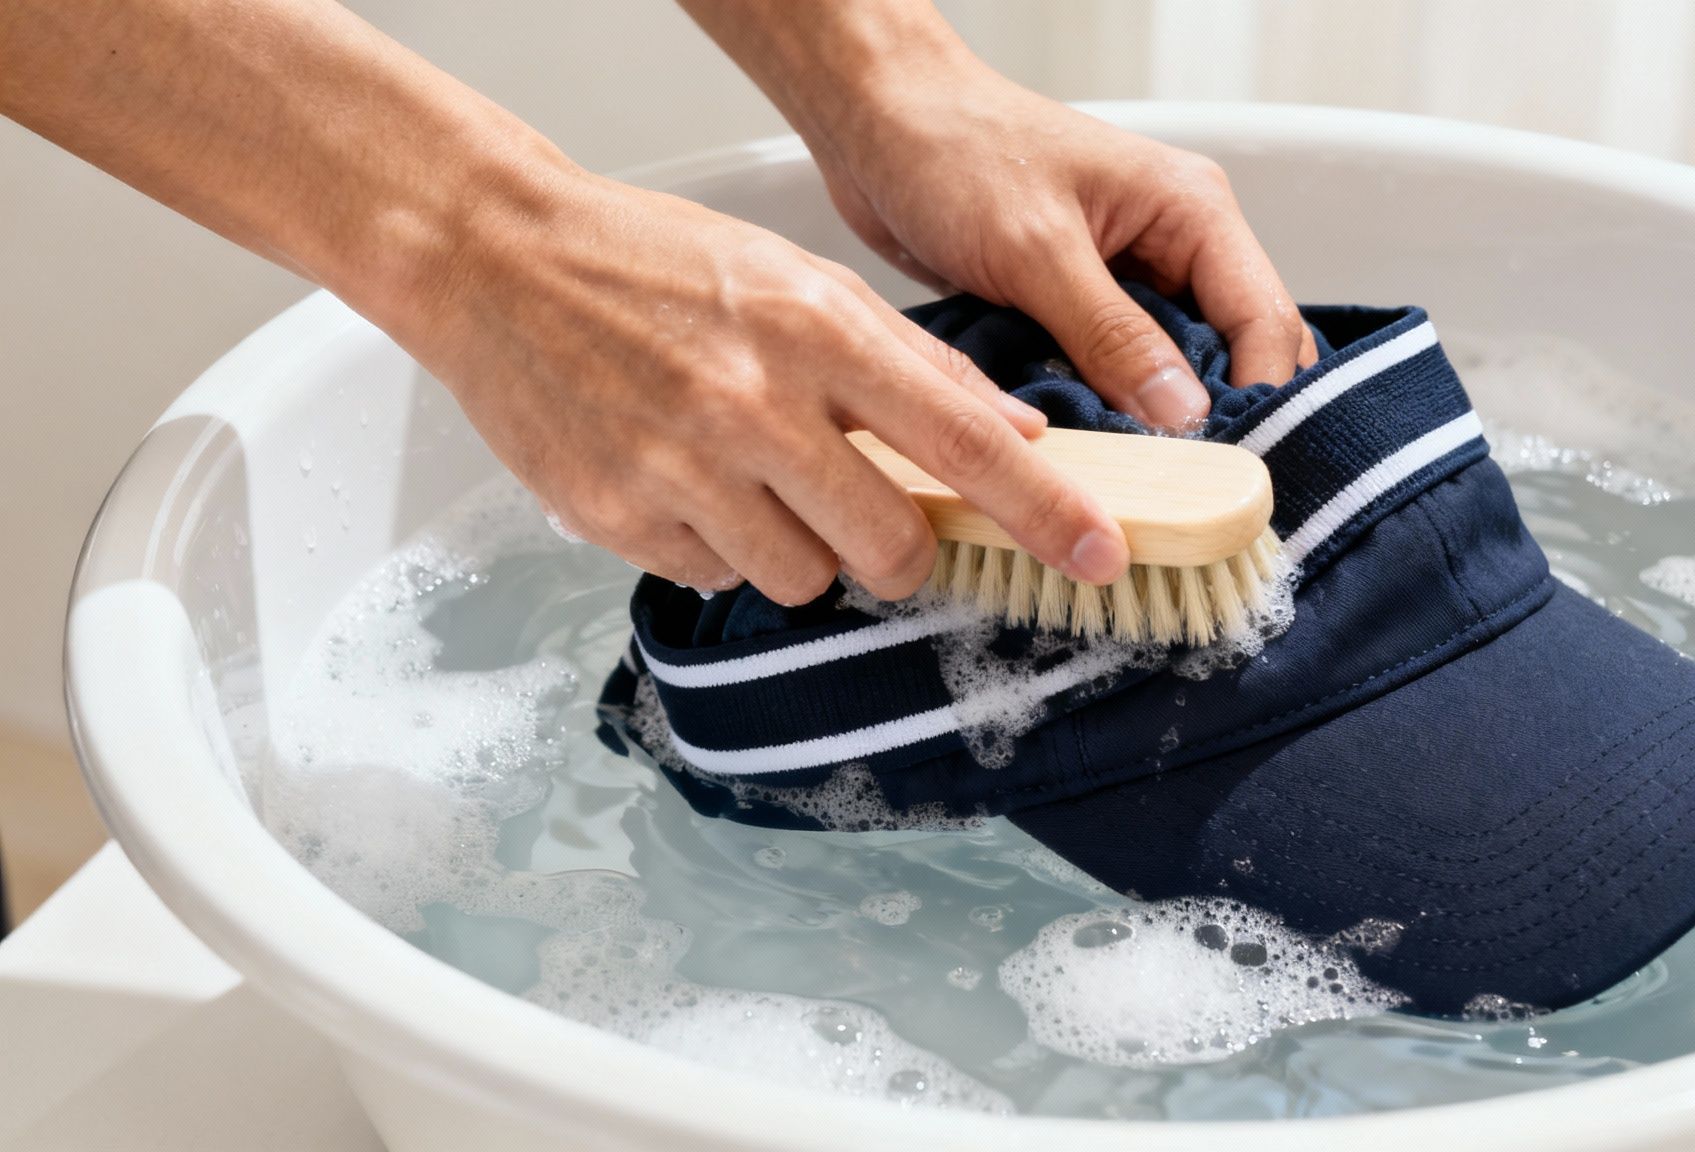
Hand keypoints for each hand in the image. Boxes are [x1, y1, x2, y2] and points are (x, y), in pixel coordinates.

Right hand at [398, 169, 1129, 601]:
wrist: (498, 261)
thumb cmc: (656, 262)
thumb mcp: (800, 280)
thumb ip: (913, 363)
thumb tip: (1015, 430)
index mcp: (817, 331)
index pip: (964, 445)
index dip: (1045, 512)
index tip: (1101, 554)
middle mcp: (755, 405)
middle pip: (891, 547)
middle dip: (902, 552)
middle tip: (874, 515)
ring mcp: (681, 469)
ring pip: (803, 580)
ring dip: (802, 550)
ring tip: (754, 480)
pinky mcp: (617, 518)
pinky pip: (715, 578)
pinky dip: (721, 548)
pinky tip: (688, 482)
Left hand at [804, 60, 1317, 429]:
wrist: (876, 126)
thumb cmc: (953, 150)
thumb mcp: (1037, 250)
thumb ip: (1113, 334)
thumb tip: (1184, 414)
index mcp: (1193, 212)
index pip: (1266, 322)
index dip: (1260, 399)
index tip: (1230, 470)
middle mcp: (1173, 249)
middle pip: (1231, 358)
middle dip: (1211, 421)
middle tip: (1182, 487)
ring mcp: (1127, 285)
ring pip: (1171, 378)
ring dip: (1149, 424)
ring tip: (1127, 474)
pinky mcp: (1079, 313)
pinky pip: (1112, 380)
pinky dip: (1101, 413)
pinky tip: (1080, 447)